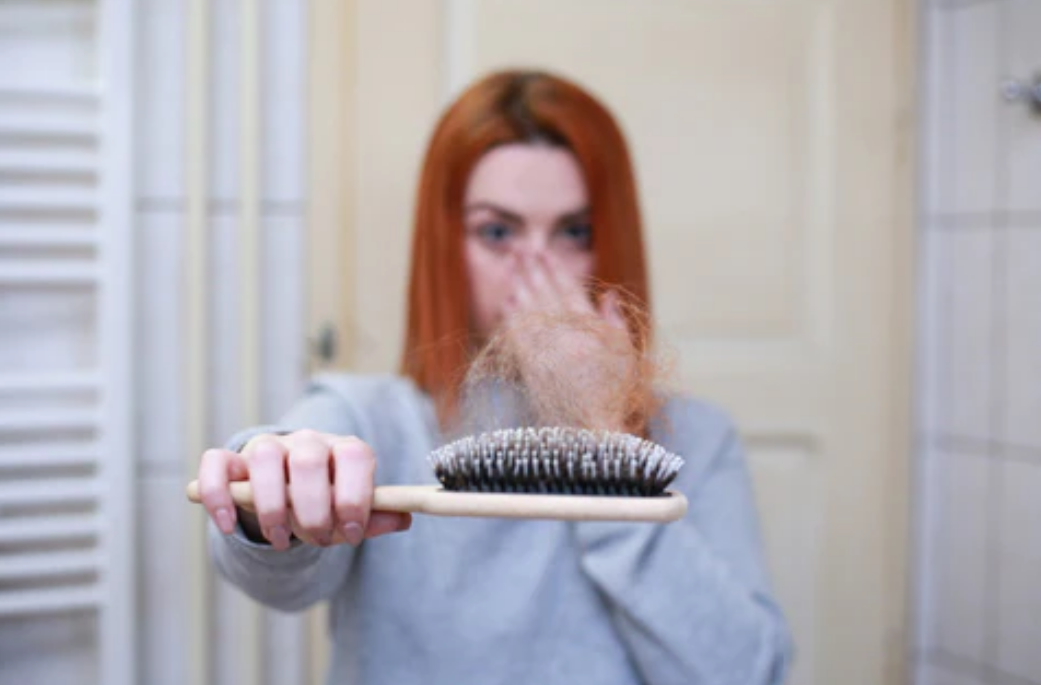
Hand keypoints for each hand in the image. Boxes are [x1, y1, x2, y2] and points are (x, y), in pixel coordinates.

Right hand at [197, 430, 411, 550]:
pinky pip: (217, 464)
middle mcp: (306, 442)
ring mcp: (267, 447)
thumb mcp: (350, 513)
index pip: (354, 456)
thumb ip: (373, 517)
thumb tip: (403, 519)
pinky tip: (228, 526)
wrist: (286, 491)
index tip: (352, 532)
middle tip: (318, 540)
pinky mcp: (232, 459)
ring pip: (264, 458)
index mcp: (343, 449)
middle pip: (309, 460)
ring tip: (282, 539)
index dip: (355, 495)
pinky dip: (219, 496)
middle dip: (313, 509)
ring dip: (272, 507)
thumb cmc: (325, 502)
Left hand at [499, 252, 636, 431]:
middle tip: (521, 249)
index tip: (544, 252)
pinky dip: (511, 317)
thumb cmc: (616, 395)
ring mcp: (547, 352)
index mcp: (591, 330)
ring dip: (519, 285)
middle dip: (532, 269)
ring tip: (511, 267)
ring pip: (529, 310)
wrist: (595, 431)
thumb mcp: (627, 356)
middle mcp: (567, 336)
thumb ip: (616, 322)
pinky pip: (518, 336)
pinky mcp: (532, 369)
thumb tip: (608, 294)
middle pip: (545, 294)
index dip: (555, 269)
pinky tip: (505, 302)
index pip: (569, 290)